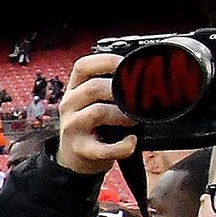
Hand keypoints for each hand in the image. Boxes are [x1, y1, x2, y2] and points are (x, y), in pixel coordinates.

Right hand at [55, 52, 135, 174]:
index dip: (107, 61)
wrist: (75, 155)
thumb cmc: (92, 124)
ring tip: (135, 120)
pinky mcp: (81, 149)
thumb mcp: (92, 100)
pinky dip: (121, 146)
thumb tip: (145, 74)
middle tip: (139, 100)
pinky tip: (131, 142)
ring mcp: (73, 127)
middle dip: (121, 92)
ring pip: (97, 112)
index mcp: (75, 88)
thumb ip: (110, 86)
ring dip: (122, 115)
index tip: (128, 65)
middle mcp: (70, 104)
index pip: (83, 66)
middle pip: (93, 88)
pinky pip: (102, 148)